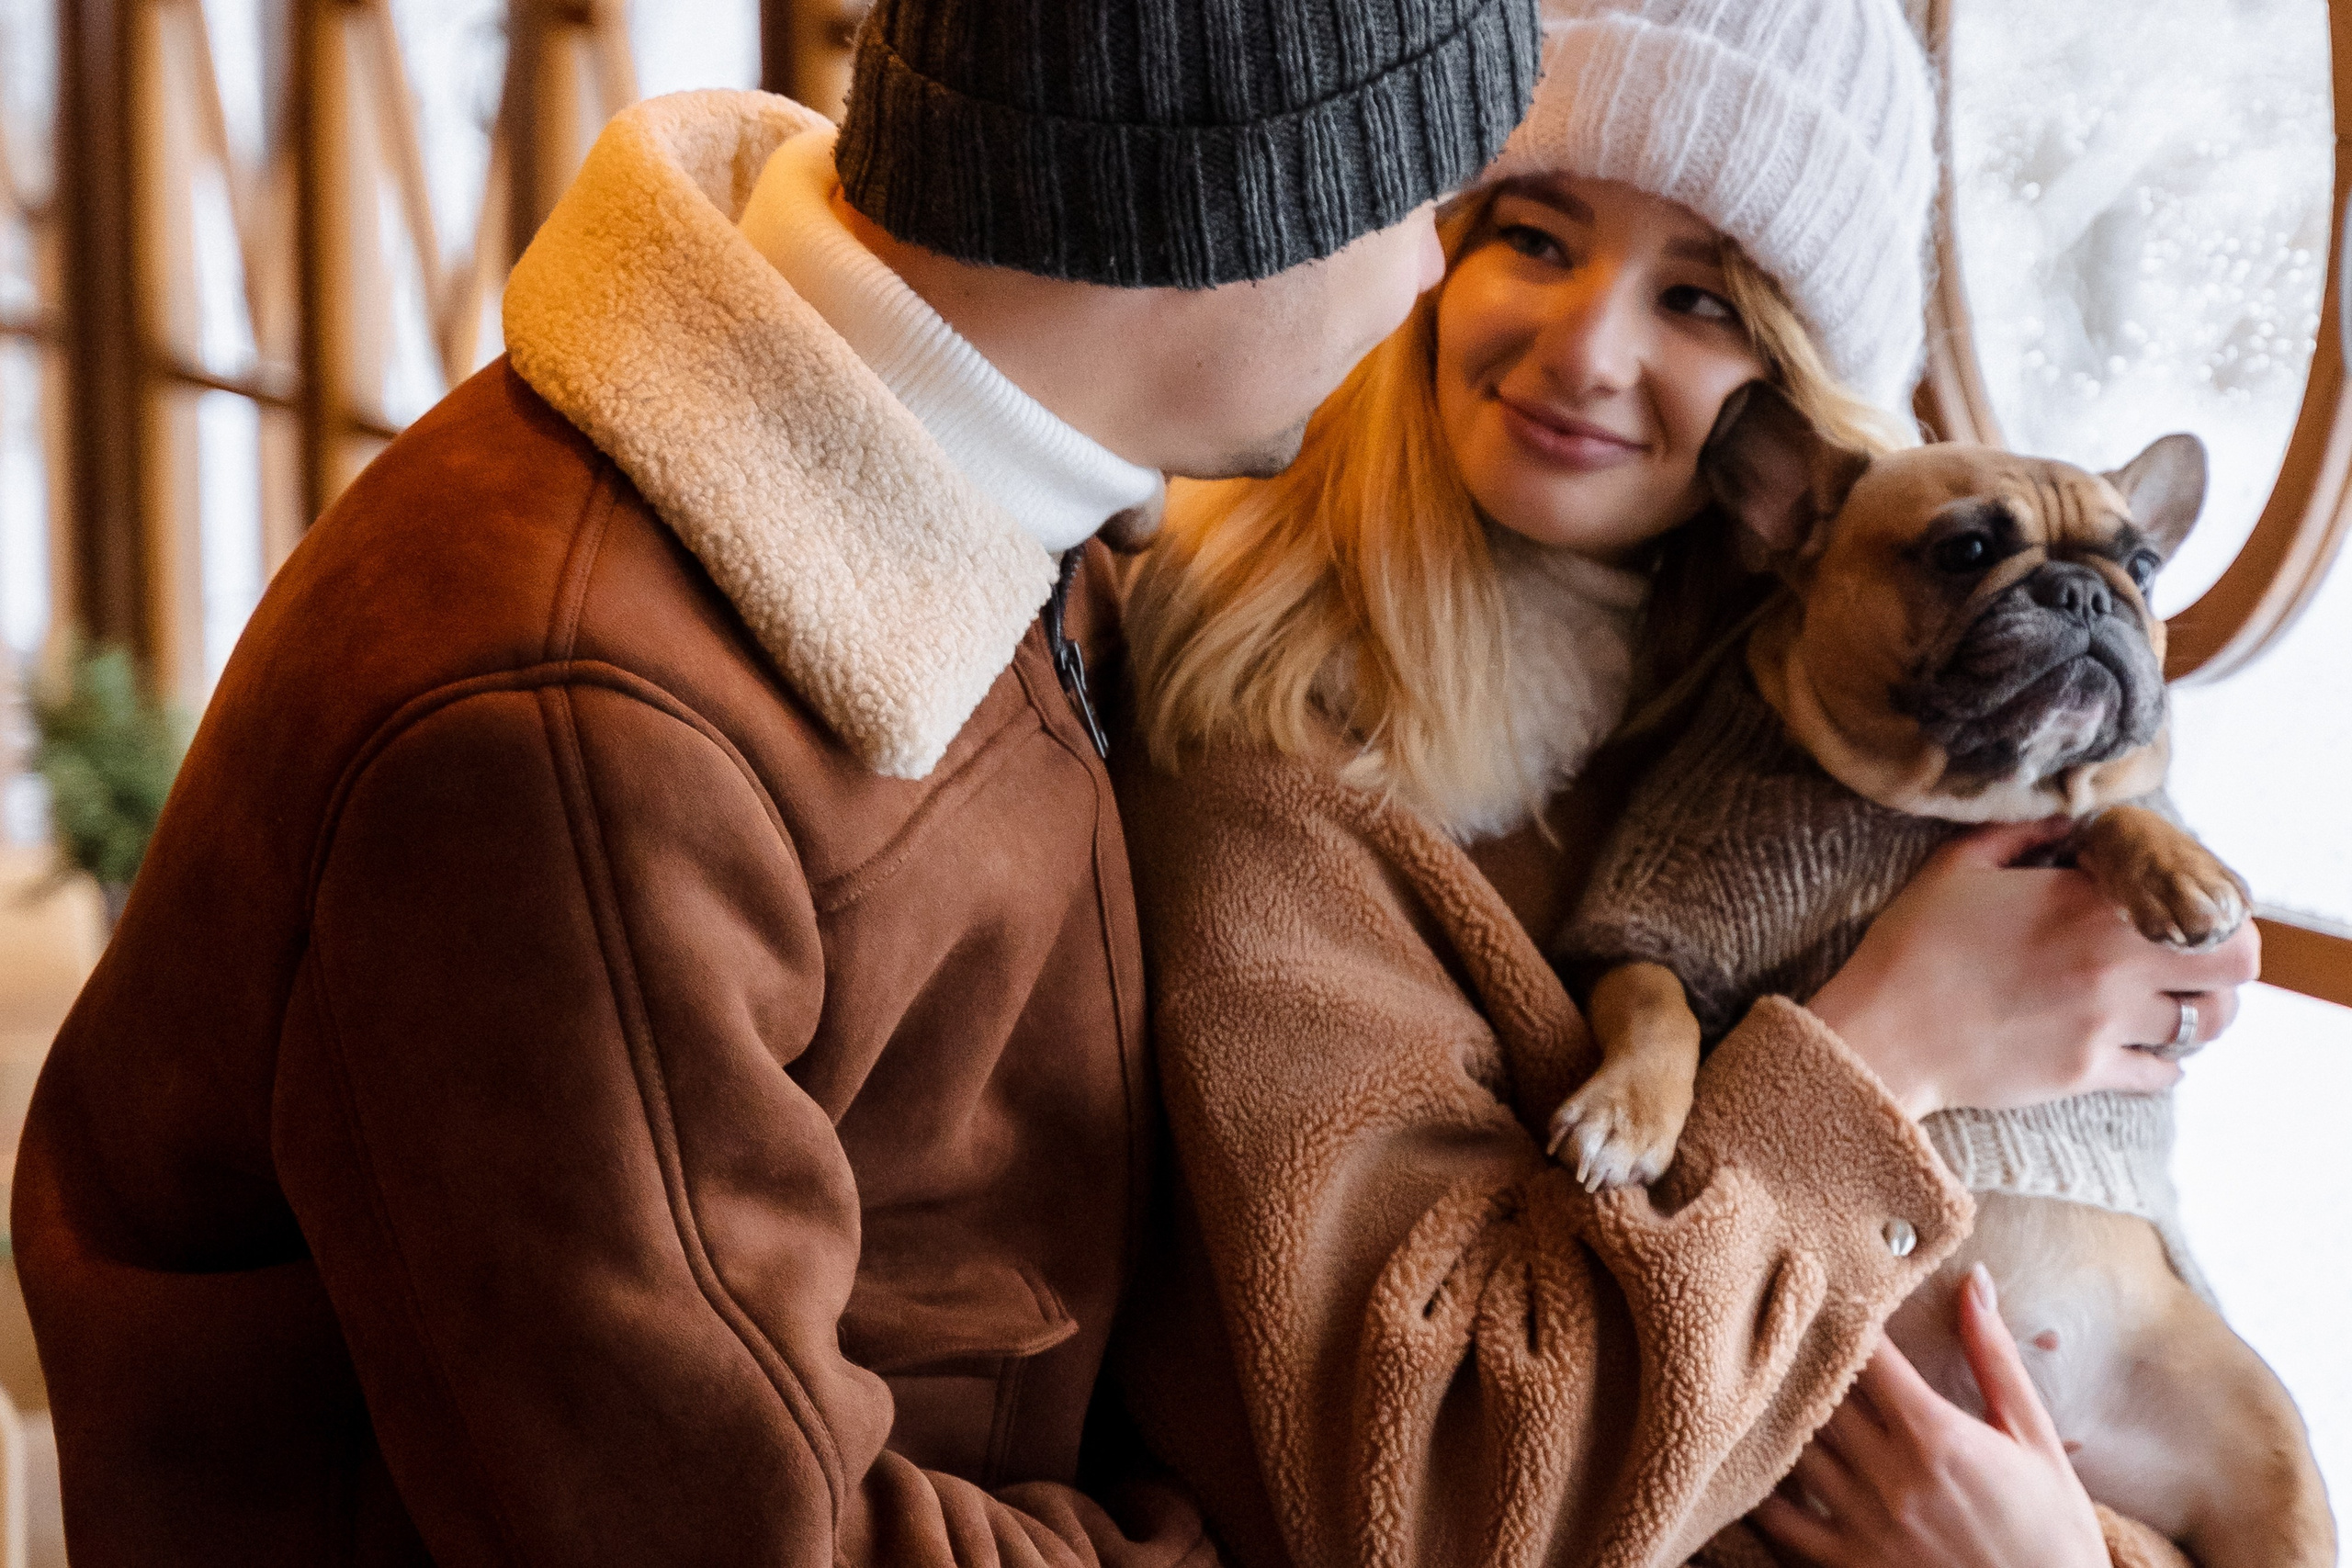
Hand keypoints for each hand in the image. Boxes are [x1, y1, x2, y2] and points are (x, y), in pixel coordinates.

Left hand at [1754, 1266, 2108, 1567]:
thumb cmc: (2052, 1529)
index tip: (1822, 1290)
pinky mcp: (1846, 1566)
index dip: (1838, 1316)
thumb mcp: (2034, 1438)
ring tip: (1760, 1386)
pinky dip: (1759, 1489)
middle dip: (1799, 1361)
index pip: (1863, 1353)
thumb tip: (1972, 1280)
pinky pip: (1778, 1522)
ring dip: (1775, 1417)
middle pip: (1815, 1395)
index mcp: (1935, 1434)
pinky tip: (1751, 1462)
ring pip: (1789, 1449)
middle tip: (1781, 1330)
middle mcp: (1890, 1475)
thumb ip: (1994, 1357)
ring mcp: (1862, 1523)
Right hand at [1807, 818, 2258, 1118]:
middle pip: (2234, 966)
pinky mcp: (2087, 1071)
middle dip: (2225, 960)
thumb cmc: (1911, 945)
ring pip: (2205, 1023)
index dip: (2209, 901)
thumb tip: (2068, 823)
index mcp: (2088, 903)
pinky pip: (2162, 1073)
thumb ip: (2021, 835)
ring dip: (2196, 1010)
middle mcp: (2113, 963)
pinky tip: (2141, 1048)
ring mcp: (2105, 1023)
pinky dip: (2163, 1063)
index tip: (2184, 904)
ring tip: (2169, 1003)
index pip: (2204, 900)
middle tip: (2194, 958)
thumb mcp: (1956, 867)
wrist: (1883, 1032)